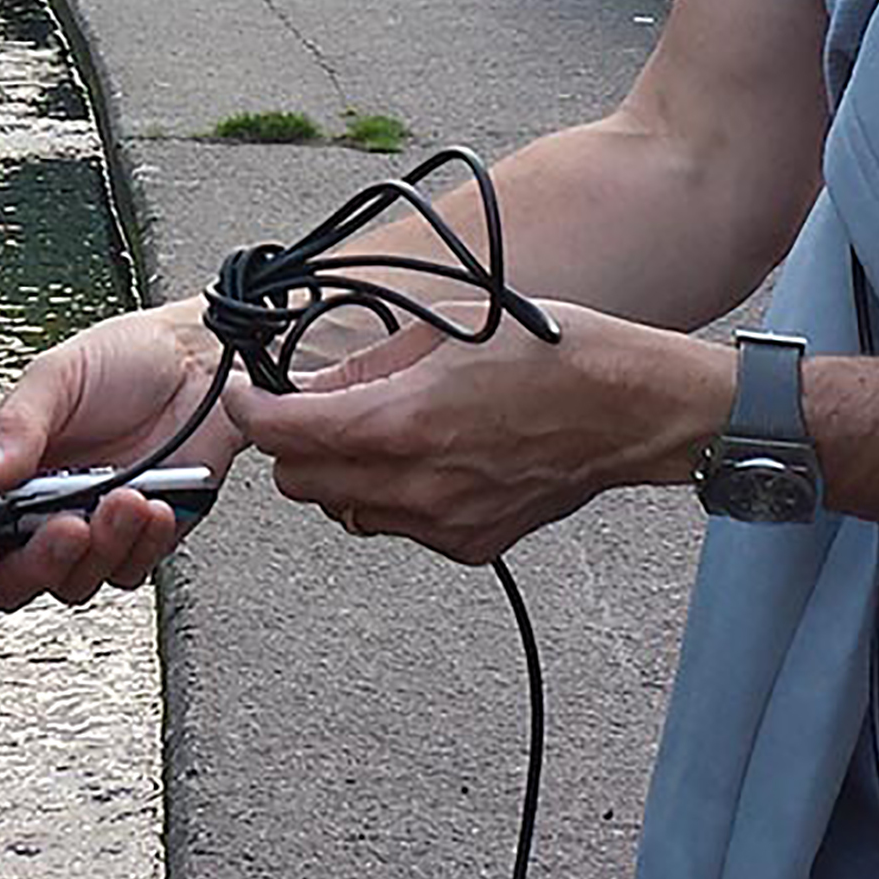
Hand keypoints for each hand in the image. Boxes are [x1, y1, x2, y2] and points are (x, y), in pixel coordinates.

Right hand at [0, 300, 237, 612]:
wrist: (201, 362)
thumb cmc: (124, 358)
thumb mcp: (59, 377)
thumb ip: (18, 427)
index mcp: (3, 465)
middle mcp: (37, 506)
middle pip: (11, 576)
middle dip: (40, 561)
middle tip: (68, 526)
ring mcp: (88, 528)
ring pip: (72, 582)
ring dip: (101, 549)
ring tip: (128, 498)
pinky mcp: (136, 540)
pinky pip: (127, 572)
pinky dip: (141, 546)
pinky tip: (156, 507)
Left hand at [225, 303, 728, 564]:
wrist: (630, 410)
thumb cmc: (551, 355)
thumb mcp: (445, 334)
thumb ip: (367, 365)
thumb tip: (312, 383)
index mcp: (402, 423)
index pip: (285, 433)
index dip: (252, 409)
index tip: (247, 392)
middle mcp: (415, 484)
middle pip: (300, 484)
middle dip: (292, 445)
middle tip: (312, 409)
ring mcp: (442, 523)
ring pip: (345, 512)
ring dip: (341, 475)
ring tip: (380, 432)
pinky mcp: (469, 545)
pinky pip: (398, 527)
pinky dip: (393, 497)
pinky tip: (429, 459)